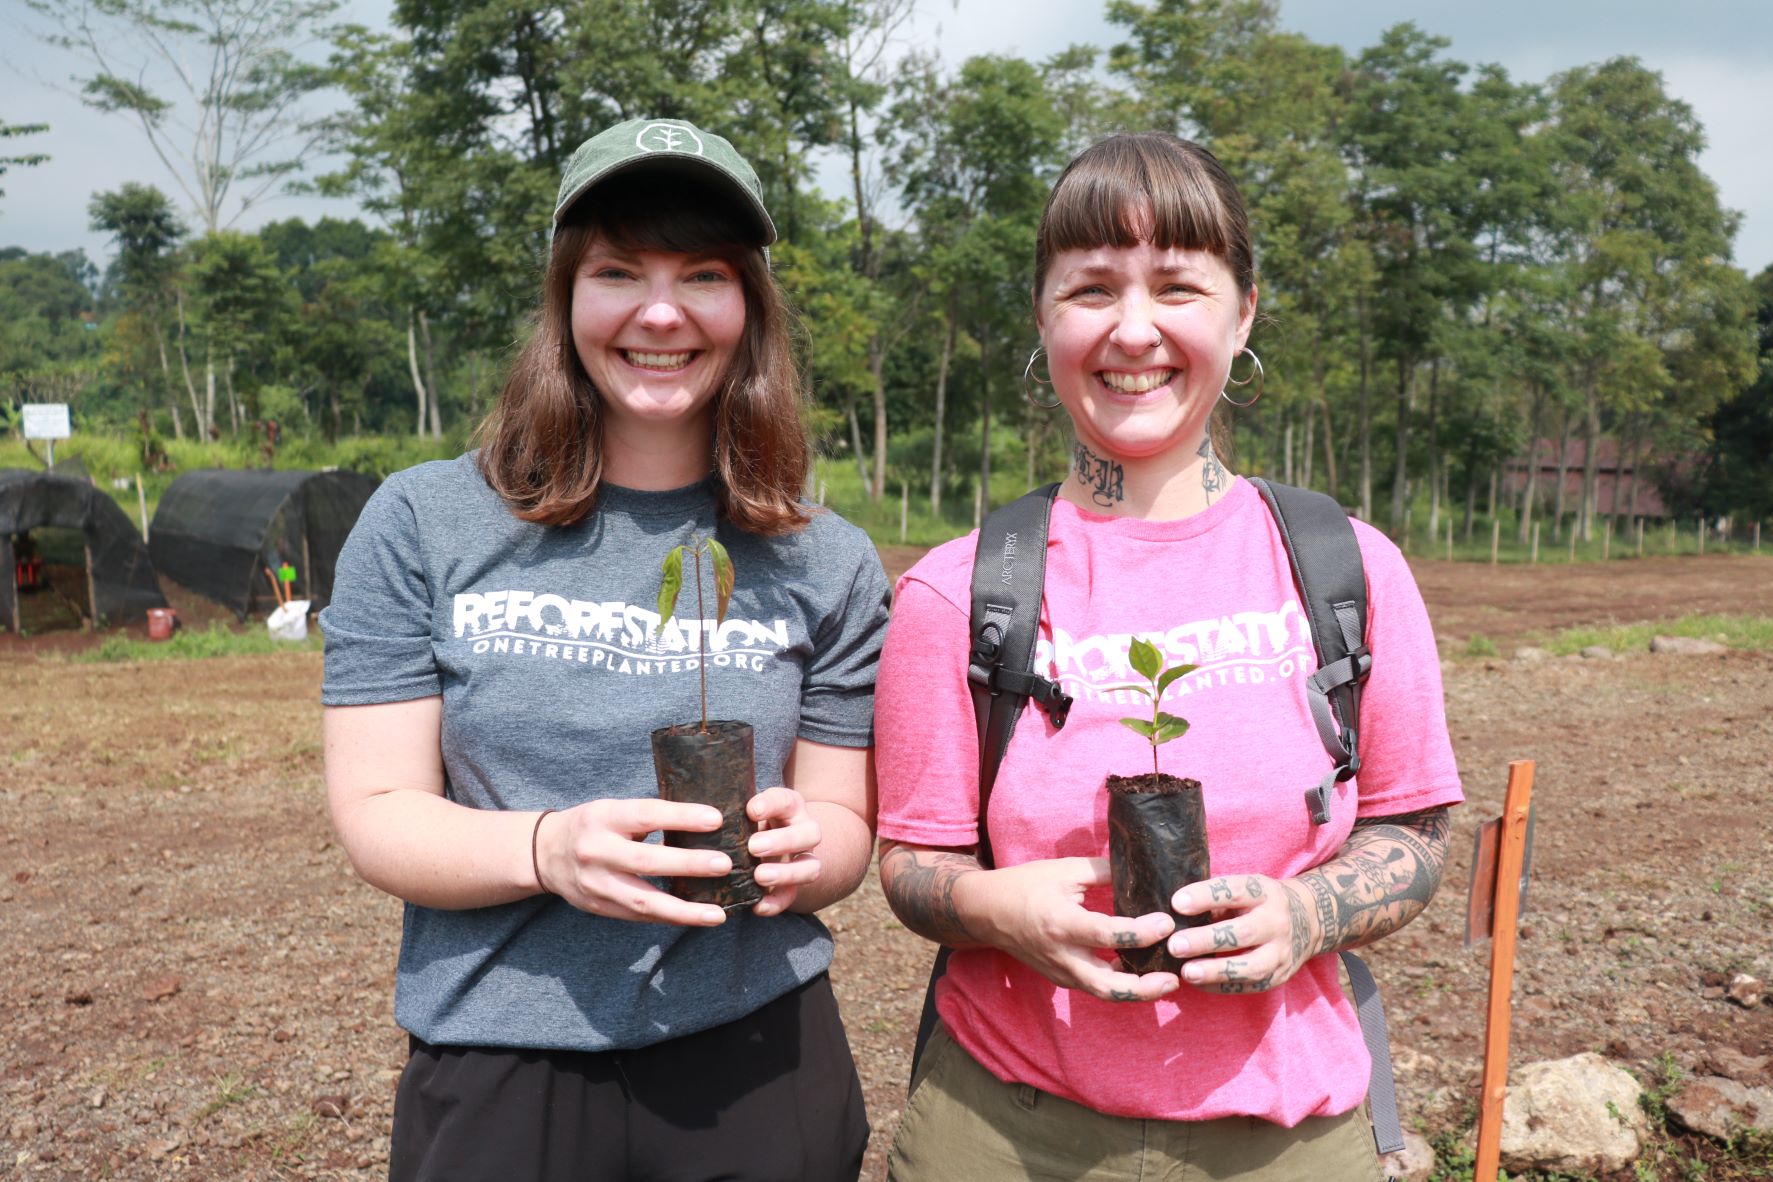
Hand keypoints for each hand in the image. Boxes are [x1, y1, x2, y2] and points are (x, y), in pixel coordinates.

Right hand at [536, 799, 729, 926]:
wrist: (544, 854)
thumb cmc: (593, 825)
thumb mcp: (613, 810)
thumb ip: (648, 817)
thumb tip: (704, 820)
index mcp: (603, 817)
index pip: (646, 815)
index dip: (681, 817)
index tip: (715, 819)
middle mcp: (596, 851)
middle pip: (646, 861)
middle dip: (688, 864)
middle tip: (725, 864)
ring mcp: (596, 884)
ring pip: (643, 901)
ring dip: (684, 911)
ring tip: (718, 914)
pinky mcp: (599, 907)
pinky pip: (638, 917)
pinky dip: (669, 918)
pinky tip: (695, 919)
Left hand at [745, 786, 822, 917]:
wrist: (770, 840)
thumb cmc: (748, 819)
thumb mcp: (744, 807)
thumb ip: (732, 809)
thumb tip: (699, 810)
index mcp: (789, 806)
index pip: (785, 800)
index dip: (770, 805)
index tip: (751, 811)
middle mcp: (803, 830)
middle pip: (810, 833)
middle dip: (783, 841)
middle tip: (754, 847)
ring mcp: (804, 859)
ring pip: (811, 867)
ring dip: (786, 873)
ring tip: (760, 876)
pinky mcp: (795, 885)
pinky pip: (793, 896)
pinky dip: (777, 903)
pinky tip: (758, 906)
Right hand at [969, 857, 1178, 1002]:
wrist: (987, 912)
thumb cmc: (1024, 885)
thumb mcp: (1063, 870)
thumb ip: (1104, 871)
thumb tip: (1142, 870)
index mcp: (1062, 924)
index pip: (1109, 935)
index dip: (1141, 932)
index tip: (1167, 922)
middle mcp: (1062, 955)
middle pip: (1109, 986)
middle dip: (1146, 988)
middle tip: (1175, 978)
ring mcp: (1061, 972)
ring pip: (1104, 993)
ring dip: (1137, 991)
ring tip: (1167, 980)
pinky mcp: (1062, 978)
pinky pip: (1096, 986)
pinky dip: (1121, 983)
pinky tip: (1142, 971)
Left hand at [1165, 874, 1315, 992]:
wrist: (1307, 920)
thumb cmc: (1258, 902)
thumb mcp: (1244, 889)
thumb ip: (1215, 899)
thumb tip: (1172, 913)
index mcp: (1263, 892)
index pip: (1234, 891)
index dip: (1205, 897)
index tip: (1176, 903)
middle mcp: (1276, 921)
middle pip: (1243, 933)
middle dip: (1207, 940)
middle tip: (1174, 945)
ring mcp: (1281, 951)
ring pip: (1251, 966)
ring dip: (1216, 971)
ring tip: (1187, 972)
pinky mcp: (1280, 975)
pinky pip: (1250, 985)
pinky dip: (1222, 986)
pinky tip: (1198, 984)